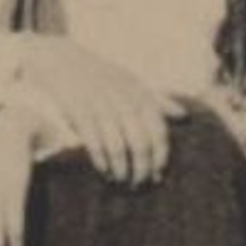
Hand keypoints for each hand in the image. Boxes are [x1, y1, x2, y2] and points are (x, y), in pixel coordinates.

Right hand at [19, 37, 179, 187]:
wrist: (62, 61)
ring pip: (118, 148)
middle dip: (141, 170)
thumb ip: (158, 100)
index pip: (158, 133)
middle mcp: (124, 102)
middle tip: (139, 184)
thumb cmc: (101, 75)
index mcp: (140, 96)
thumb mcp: (132, 82)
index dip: (160, 157)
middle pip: (141, 145)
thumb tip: (183, 116)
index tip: (157, 173)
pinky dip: (101, 161)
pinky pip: (95, 144)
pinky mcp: (80, 114)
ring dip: (121, 169)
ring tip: (121, 180)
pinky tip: (104, 170)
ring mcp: (102, 108)